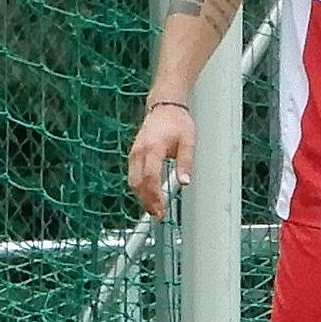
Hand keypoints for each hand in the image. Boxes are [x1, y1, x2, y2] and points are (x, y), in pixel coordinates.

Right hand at [126, 102, 195, 218]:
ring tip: (154, 208)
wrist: (164, 107)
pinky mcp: (133, 155)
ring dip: (141, 196)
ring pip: (132, 181)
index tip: (161, 208)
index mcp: (153, 148)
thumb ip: (185, 163)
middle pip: (137, 183)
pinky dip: (139, 188)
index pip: (150, 178)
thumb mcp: (188, 142)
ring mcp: (134, 153)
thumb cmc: (177, 122)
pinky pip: (132, 175)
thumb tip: (184, 183)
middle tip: (158, 214)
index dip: (154, 196)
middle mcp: (139, 152)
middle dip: (146, 201)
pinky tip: (148, 195)